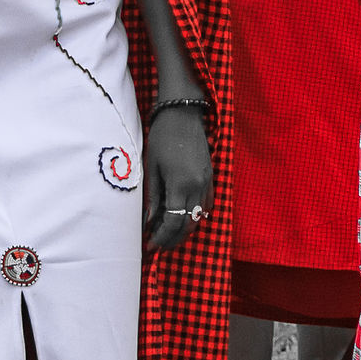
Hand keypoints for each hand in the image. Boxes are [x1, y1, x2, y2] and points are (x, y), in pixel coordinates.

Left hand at [142, 101, 211, 251]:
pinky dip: (196, 216)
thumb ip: (153, 197)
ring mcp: (207, 182)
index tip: (151, 245)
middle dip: (173, 239)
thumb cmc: (162, 137)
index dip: (161, 237)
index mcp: (180, 185)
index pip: (173, 222)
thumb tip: (149, 221)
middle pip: (188, 224)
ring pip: (200, 217)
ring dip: (185, 230)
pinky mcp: (211, 177)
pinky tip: (184, 218)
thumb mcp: (152, 168)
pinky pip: (207, 204)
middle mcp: (198, 187)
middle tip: (159, 245)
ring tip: (169, 235)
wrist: (183, 114)